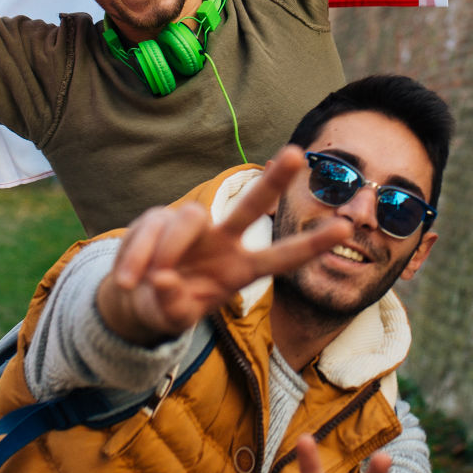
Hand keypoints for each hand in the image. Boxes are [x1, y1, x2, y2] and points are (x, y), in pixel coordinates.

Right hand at [98, 148, 351, 345]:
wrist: (132, 299)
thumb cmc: (167, 307)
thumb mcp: (174, 318)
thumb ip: (173, 306)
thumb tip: (164, 280)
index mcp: (239, 270)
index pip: (280, 258)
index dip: (310, 245)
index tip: (344, 228)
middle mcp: (222, 242)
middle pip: (251, 207)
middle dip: (272, 181)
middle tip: (295, 155)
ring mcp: (192, 228)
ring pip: (189, 218)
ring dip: (167, 251)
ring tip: (149, 282)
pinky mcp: (158, 219)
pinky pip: (150, 228)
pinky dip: (137, 255)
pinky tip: (128, 280)